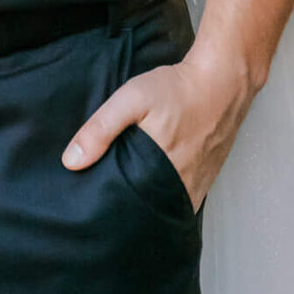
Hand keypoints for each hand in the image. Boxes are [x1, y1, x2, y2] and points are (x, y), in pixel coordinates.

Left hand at [61, 48, 255, 212]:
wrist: (222, 80)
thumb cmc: (177, 89)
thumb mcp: (132, 98)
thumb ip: (101, 128)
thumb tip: (71, 161)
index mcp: (160, 173)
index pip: (130, 209)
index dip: (111, 211)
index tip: (94, 209)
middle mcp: (182, 187)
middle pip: (149, 213)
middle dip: (129, 213)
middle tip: (109, 206)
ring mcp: (198, 186)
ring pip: (167, 208)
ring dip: (150, 206)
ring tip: (129, 199)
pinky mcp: (207, 180)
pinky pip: (183, 200)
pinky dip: (168, 197)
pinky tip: (155, 186)